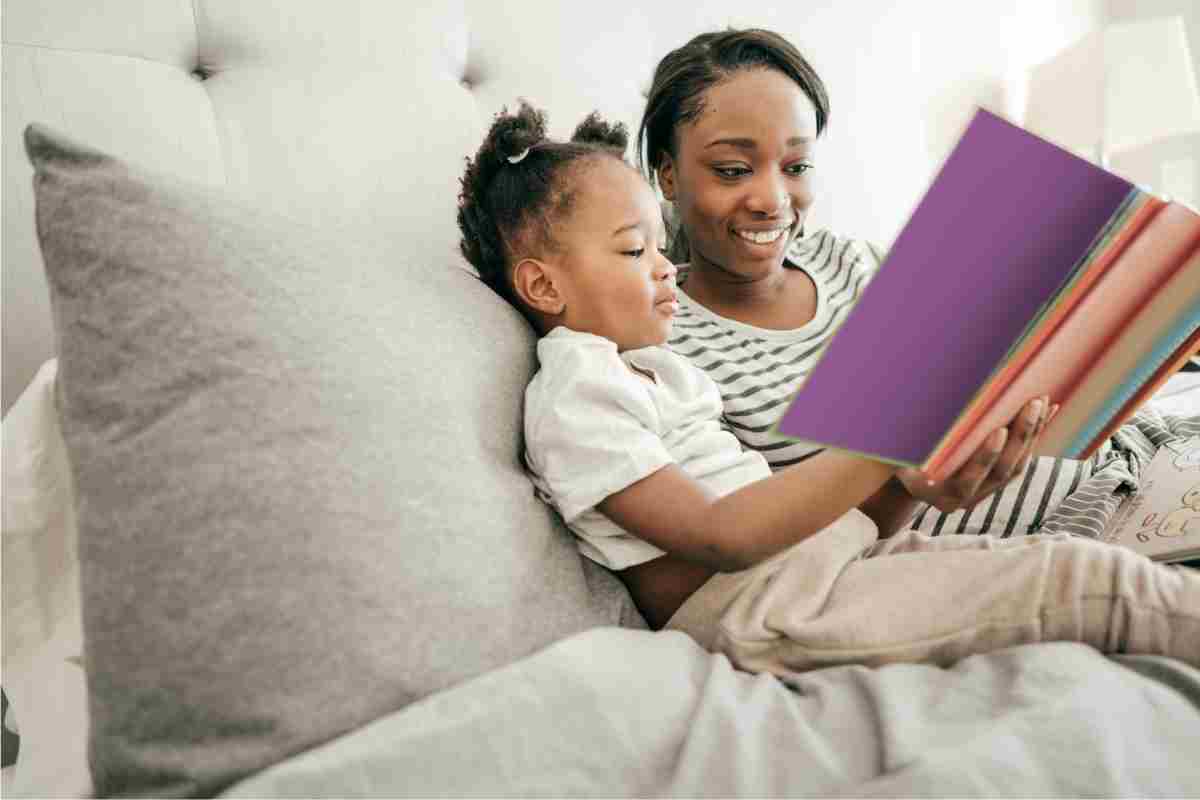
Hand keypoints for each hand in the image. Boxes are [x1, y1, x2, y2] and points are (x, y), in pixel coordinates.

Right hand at [897, 395, 1056, 513]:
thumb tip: (908, 410)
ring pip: (1015, 468)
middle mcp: (963, 500)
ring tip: (1042, 404)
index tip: (1000, 430)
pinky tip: (1046, 413)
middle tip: (1032, 405)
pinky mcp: (994, 484)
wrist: (905, 475)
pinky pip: (1020, 461)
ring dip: (1032, 435)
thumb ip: (911, 442)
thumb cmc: (898, 457)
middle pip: (1001, 473)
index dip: (985, 457)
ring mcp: (982, 494)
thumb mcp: (900, 452)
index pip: (968, 481)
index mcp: (938, 495)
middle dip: (1020, 437)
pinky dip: (1033, 437)